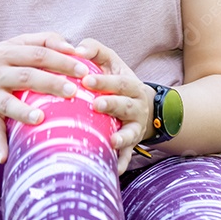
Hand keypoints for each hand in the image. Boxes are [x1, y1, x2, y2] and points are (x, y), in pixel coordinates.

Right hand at [0, 32, 88, 162]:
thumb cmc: (0, 62)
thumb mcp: (17, 44)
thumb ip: (45, 40)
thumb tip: (74, 48)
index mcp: (8, 52)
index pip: (39, 54)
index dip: (62, 61)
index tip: (84, 70)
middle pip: (26, 76)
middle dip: (50, 83)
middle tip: (73, 91)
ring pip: (7, 103)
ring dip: (23, 112)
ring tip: (40, 117)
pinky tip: (5, 157)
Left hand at [74, 38, 155, 173]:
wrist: (145, 107)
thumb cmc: (117, 82)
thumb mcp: (111, 62)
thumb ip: (94, 50)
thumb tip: (75, 48)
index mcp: (130, 85)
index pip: (118, 81)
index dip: (104, 80)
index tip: (86, 79)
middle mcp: (135, 106)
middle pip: (125, 104)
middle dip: (112, 104)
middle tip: (95, 104)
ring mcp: (134, 126)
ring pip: (130, 132)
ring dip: (122, 136)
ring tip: (111, 140)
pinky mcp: (131, 145)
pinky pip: (127, 156)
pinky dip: (122, 163)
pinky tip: (115, 171)